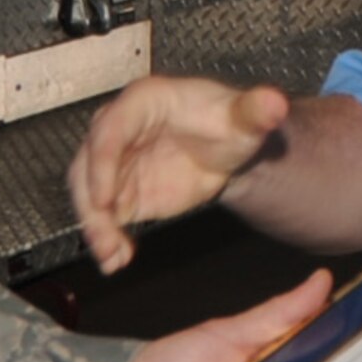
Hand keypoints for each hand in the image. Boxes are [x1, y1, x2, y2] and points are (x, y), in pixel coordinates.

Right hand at [70, 77, 290, 272]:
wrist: (225, 150)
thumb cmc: (226, 123)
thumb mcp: (244, 118)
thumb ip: (257, 111)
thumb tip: (273, 102)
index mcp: (144, 102)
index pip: (111, 129)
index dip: (102, 162)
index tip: (104, 197)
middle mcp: (120, 129)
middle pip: (88, 163)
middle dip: (91, 202)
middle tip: (102, 235)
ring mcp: (116, 162)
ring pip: (89, 193)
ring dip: (95, 226)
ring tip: (111, 255)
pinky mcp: (120, 191)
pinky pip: (102, 215)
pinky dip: (106, 238)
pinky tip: (117, 259)